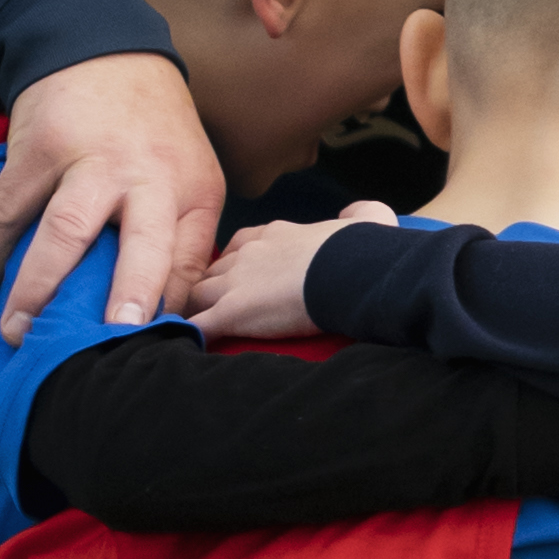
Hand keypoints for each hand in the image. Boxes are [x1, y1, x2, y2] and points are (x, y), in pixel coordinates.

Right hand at [0, 55, 226, 338]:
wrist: (102, 51)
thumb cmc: (151, 131)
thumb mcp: (189, 174)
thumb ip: (183, 235)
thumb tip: (167, 314)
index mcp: (192, 190)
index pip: (187, 263)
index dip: (166, 309)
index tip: (145, 349)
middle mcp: (148, 178)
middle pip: (141, 247)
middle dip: (126, 297)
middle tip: (106, 345)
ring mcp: (91, 162)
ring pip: (63, 234)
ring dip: (36, 289)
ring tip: (17, 332)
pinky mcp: (39, 150)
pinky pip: (8, 209)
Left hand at [187, 205, 387, 345]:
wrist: (349, 272)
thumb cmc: (361, 248)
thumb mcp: (369, 219)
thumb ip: (359, 212)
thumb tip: (354, 213)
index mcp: (276, 234)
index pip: (242, 244)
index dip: (238, 260)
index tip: (243, 274)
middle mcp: (248, 254)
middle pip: (215, 270)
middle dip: (213, 287)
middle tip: (220, 307)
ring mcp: (235, 283)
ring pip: (198, 295)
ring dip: (197, 310)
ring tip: (199, 328)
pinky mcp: (232, 313)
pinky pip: (199, 326)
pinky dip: (191, 335)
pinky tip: (188, 346)